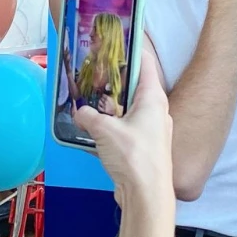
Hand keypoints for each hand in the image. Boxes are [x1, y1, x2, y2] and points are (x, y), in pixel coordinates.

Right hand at [75, 46, 171, 216]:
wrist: (147, 195)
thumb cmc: (134, 157)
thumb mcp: (105, 130)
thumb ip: (89, 116)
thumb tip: (79, 112)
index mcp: (153, 98)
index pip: (145, 62)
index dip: (131, 48)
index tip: (114, 40)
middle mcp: (157, 110)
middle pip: (135, 85)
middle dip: (114, 79)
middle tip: (92, 71)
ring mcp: (152, 129)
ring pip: (129, 107)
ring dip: (111, 104)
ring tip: (89, 99)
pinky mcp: (144, 146)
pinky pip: (127, 127)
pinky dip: (112, 124)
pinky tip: (94, 128)